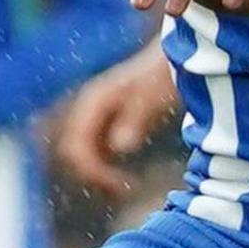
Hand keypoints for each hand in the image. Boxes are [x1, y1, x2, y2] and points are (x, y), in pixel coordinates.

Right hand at [53, 53, 179, 194]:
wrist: (175, 58)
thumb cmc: (163, 75)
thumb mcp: (151, 98)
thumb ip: (134, 120)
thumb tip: (119, 147)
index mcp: (92, 102)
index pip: (76, 145)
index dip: (91, 170)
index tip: (118, 184)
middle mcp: (88, 108)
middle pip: (73, 151)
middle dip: (93, 173)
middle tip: (124, 189)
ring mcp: (95, 115)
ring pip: (82, 152)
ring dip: (98, 172)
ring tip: (126, 187)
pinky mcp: (106, 122)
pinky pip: (95, 151)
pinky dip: (105, 166)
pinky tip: (129, 177)